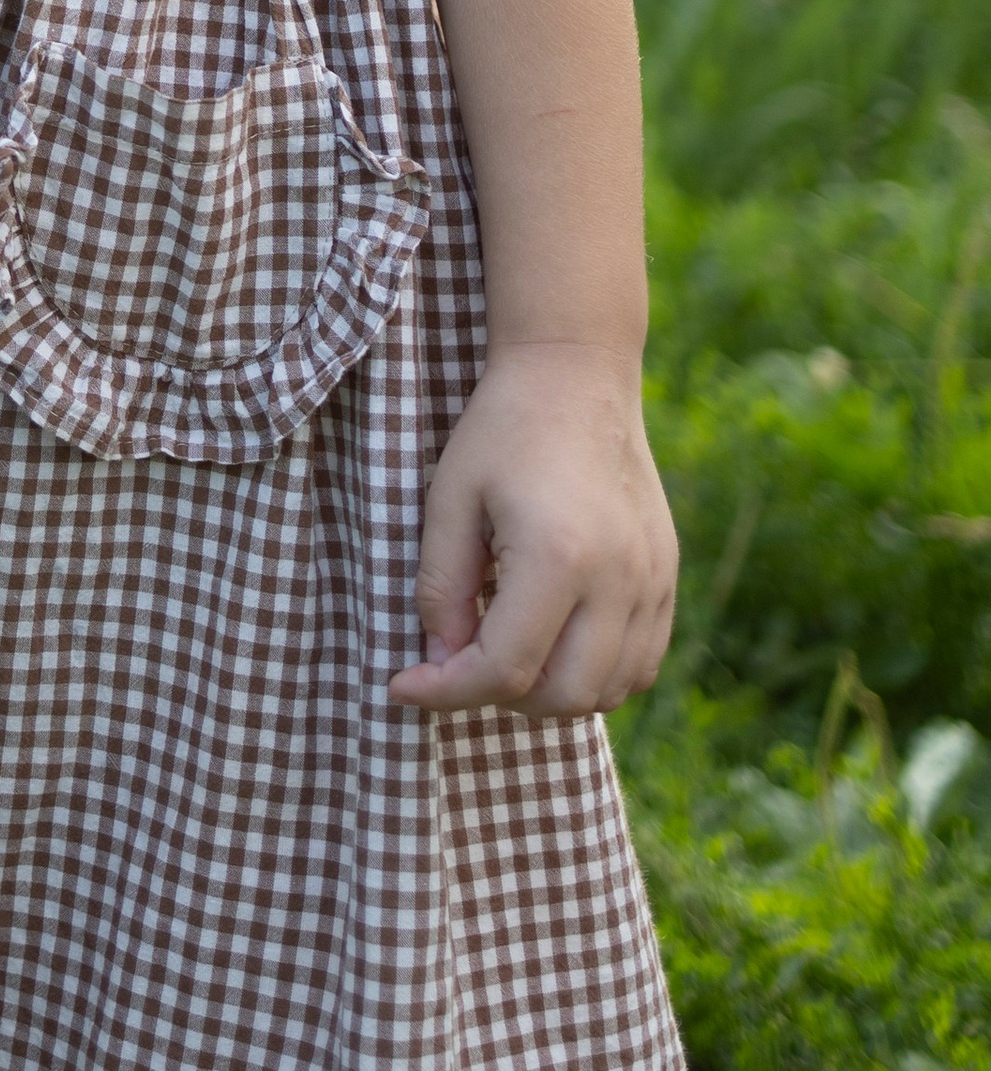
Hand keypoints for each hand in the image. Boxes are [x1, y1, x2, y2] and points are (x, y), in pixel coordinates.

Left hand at [390, 342, 677, 717]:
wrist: (575, 373)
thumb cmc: (502, 428)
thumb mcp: (449, 499)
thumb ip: (440, 588)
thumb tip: (442, 661)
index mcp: (558, 557)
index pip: (503, 669)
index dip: (445, 691)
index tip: (404, 684)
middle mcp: (617, 579)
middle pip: (562, 697)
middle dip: (498, 698)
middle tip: (457, 662)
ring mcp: (652, 581)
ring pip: (608, 692)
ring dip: (550, 694)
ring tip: (505, 652)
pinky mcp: (667, 576)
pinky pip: (641, 664)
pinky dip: (597, 676)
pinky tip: (556, 645)